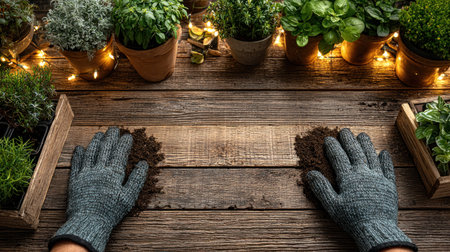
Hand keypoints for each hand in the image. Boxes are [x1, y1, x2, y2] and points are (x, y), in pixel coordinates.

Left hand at [49, 127, 147, 251]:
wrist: (89, 221)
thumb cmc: (111, 211)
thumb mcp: (129, 196)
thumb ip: (136, 179)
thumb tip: (143, 164)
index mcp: (113, 172)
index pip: (120, 152)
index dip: (124, 143)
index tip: (128, 136)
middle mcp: (99, 169)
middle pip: (106, 148)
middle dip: (111, 137)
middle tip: (114, 129)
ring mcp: (86, 173)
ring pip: (91, 152)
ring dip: (96, 142)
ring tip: (99, 134)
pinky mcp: (75, 180)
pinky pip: (76, 163)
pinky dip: (78, 154)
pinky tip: (79, 148)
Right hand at [306, 128, 416, 251]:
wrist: (376, 229)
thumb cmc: (351, 219)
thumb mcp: (332, 205)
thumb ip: (321, 188)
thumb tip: (310, 173)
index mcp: (348, 178)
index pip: (339, 157)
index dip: (333, 147)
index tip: (328, 139)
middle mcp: (363, 174)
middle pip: (355, 152)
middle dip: (349, 140)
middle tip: (345, 131)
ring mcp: (378, 178)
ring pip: (372, 156)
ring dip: (366, 145)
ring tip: (362, 135)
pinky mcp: (389, 186)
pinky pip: (388, 169)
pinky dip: (386, 160)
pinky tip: (384, 152)